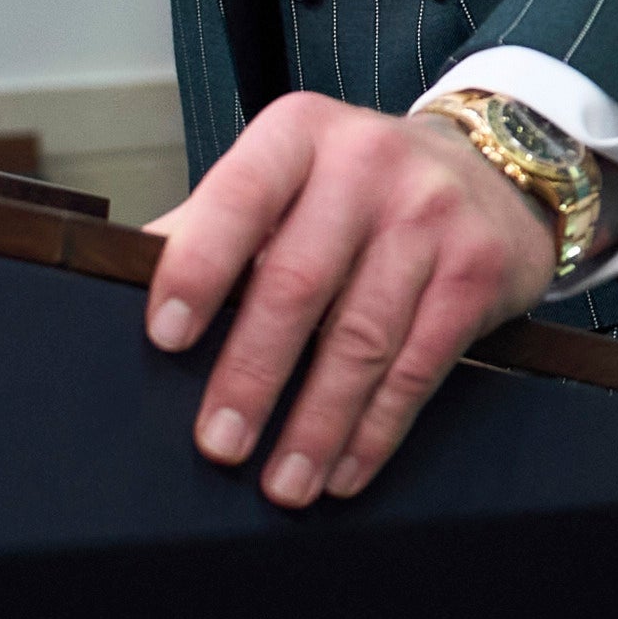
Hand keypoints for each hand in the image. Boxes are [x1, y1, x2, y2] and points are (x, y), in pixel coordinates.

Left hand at [144, 94, 562, 506]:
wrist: (494, 166)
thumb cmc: (359, 186)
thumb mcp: (289, 174)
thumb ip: (216, 220)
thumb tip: (123, 275)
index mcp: (299, 135)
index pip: (239, 199)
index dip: (199, 268)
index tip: (166, 338)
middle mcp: (368, 165)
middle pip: (299, 283)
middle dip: (253, 374)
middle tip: (219, 443)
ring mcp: (430, 217)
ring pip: (362, 338)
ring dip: (317, 423)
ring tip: (283, 483)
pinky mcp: (478, 271)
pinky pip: (419, 366)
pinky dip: (377, 428)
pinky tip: (345, 468)